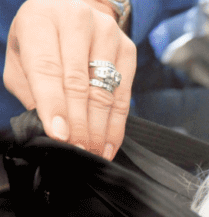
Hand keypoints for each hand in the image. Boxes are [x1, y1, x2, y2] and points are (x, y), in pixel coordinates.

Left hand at [3, 0, 136, 159]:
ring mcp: (107, 33)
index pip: (48, 68)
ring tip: (93, 151)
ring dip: (99, 128)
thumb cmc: (41, 40)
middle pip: (79, 83)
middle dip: (79, 123)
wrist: (70, 12)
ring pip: (104, 91)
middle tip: (78, 150)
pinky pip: (123, 95)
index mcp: (41, 19)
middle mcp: (76, 20)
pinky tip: (108, 144)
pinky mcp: (127, 49)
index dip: (54, 104)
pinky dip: (116, 124)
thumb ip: (30, 90)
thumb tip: (51, 129)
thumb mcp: (21, 57)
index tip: (59, 135)